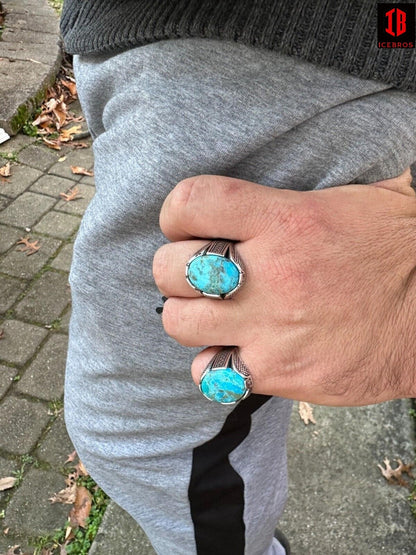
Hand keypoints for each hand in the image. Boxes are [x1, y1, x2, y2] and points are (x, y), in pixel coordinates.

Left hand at [153, 169, 415, 405]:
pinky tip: (235, 353)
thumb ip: (286, 196)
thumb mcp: (349, 198)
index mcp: (288, 219)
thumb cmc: (395, 248)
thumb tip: (250, 186)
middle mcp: (273, 274)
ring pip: (180, 323)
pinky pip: (211, 375)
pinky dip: (213, 365)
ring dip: (189, 317)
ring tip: (215, 313)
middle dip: (174, 269)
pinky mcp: (283, 373)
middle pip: (171, 269)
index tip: (188, 225)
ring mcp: (273, 329)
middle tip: (198, 274)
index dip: (177, 214)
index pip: (191, 203)